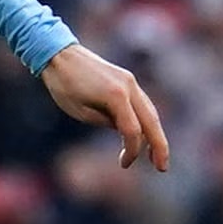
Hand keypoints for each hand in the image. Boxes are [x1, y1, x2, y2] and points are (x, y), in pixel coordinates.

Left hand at [40, 42, 168, 171]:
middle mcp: (129, 87)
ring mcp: (130, 82)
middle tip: (162, 168)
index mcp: (116, 96)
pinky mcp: (127, 80)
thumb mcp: (80, 111)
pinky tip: (144, 136)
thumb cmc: (64, 85)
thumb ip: (106, 122)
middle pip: (152, 121)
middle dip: (159, 146)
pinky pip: (142, 104)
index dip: (131, 150)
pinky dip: (145, 121)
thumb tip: (125, 131)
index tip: (124, 164)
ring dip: (155, 134)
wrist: (59, 55)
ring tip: (157, 156)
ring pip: (151, 112)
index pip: (132, 130)